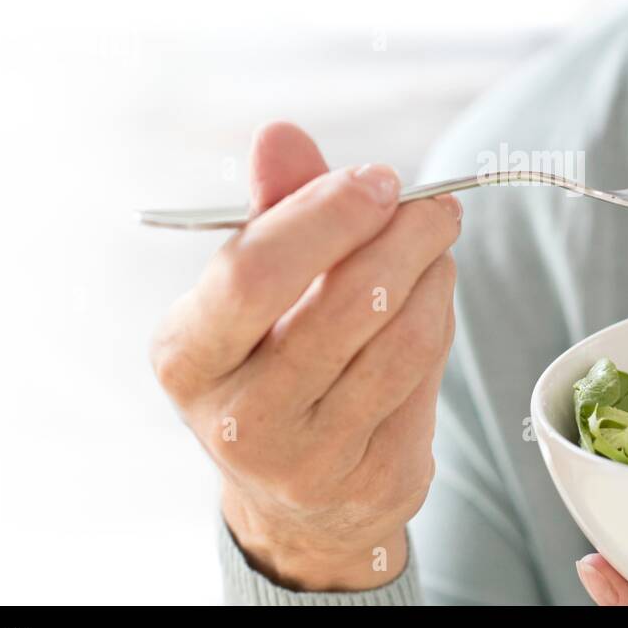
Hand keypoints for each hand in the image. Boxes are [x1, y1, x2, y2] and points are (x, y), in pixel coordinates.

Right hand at [151, 122, 460, 591]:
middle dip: (404, 237)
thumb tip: (281, 135)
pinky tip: (432, 298)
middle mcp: (238, 420)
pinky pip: (427, 376)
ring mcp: (308, 461)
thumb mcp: (252, 288)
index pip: (254, 274)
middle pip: (346, 304)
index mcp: (187, 356)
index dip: (327, 215)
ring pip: (402, 340)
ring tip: (434, 245)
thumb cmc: (268, 359)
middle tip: (435, 205)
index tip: (379, 179)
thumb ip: (272, 209)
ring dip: (434, 275)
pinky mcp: (374, 481)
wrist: (291, 492)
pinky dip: (440, 320)